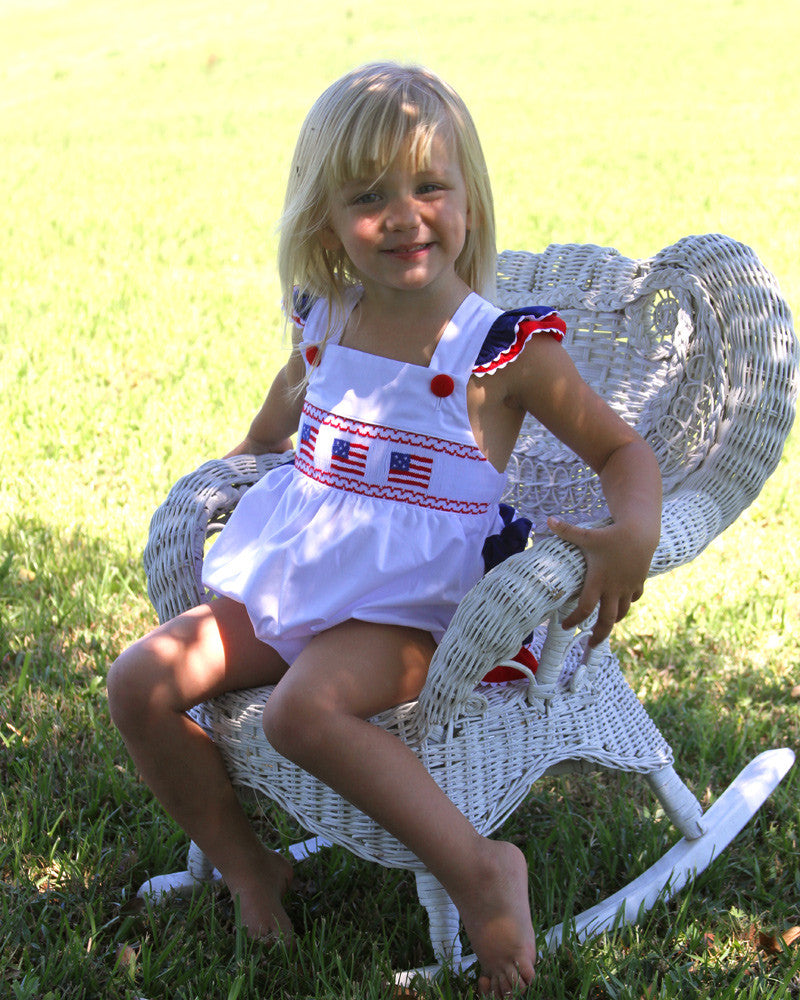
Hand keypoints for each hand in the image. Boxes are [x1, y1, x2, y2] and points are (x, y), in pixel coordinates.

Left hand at [547, 516, 653, 646]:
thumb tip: (549, 519)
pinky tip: (621, 604)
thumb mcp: (587, 534)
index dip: (574, 620)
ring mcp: (627, 586)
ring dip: (613, 621)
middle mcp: (613, 588)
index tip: (565, 626)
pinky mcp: (638, 581)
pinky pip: (633, 599)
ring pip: (622, 612)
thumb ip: (567, 530)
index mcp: (598, 580)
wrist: (641, 532)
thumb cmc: (611, 534)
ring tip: (604, 627)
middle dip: (598, 635)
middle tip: (590, 645)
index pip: (585, 608)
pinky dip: (627, 604)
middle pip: (606, 620)